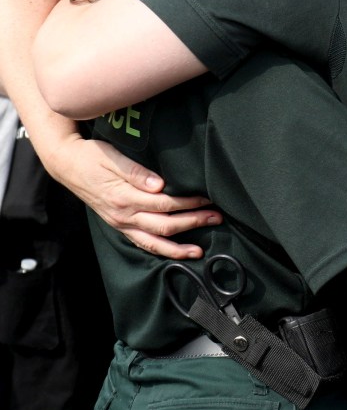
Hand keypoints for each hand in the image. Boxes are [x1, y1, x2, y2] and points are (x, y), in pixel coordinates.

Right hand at [49, 136, 220, 258]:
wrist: (67, 165)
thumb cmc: (92, 156)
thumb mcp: (113, 157)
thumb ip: (136, 172)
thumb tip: (160, 184)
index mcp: (124, 196)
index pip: (164, 203)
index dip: (188, 202)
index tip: (208, 197)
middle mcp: (123, 215)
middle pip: (164, 225)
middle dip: (193, 222)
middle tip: (217, 217)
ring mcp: (120, 223)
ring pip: (153, 242)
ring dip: (178, 248)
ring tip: (200, 251)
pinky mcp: (119, 225)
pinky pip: (142, 244)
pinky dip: (160, 250)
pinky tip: (175, 253)